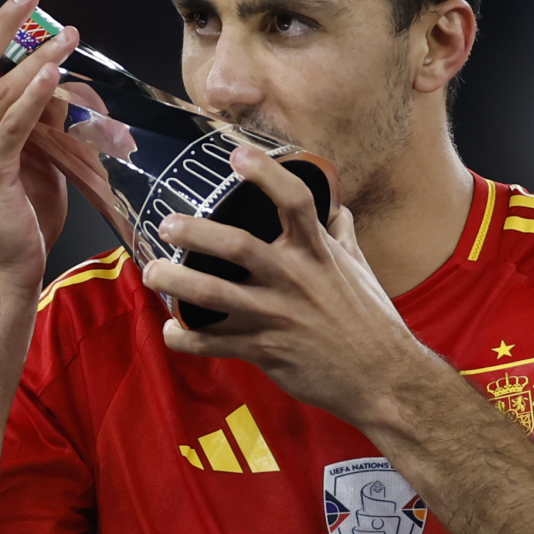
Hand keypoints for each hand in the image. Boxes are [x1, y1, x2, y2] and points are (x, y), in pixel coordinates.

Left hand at [151, 146, 440, 431]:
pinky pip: (214, 345)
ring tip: (150, 272)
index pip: (295, 201)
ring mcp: (276, 317)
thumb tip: (335, 208)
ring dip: (178, 282)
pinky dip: (185, 339)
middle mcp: (294, 279)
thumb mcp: (360, 268)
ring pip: (215, 296)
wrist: (382, 378)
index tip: (237, 154)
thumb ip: (341, 235)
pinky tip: (170, 330)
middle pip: (238, 247)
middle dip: (196, 232)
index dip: (266, 174)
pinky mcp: (265, 351)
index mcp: (318, 253)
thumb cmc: (371, 320)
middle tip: (167, 224)